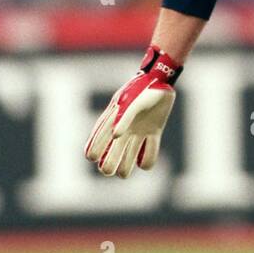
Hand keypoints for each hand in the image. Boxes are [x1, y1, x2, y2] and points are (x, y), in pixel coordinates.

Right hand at [85, 46, 182, 177]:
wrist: (162, 80)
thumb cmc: (143, 89)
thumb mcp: (132, 101)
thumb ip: (124, 118)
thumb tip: (115, 136)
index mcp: (113, 120)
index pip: (98, 139)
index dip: (93, 149)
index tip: (91, 157)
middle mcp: (124, 129)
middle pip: (113, 153)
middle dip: (109, 164)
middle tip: (108, 170)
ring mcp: (138, 132)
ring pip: (129, 156)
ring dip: (125, 166)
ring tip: (123, 172)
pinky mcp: (153, 133)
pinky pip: (149, 152)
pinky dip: (147, 159)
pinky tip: (144, 160)